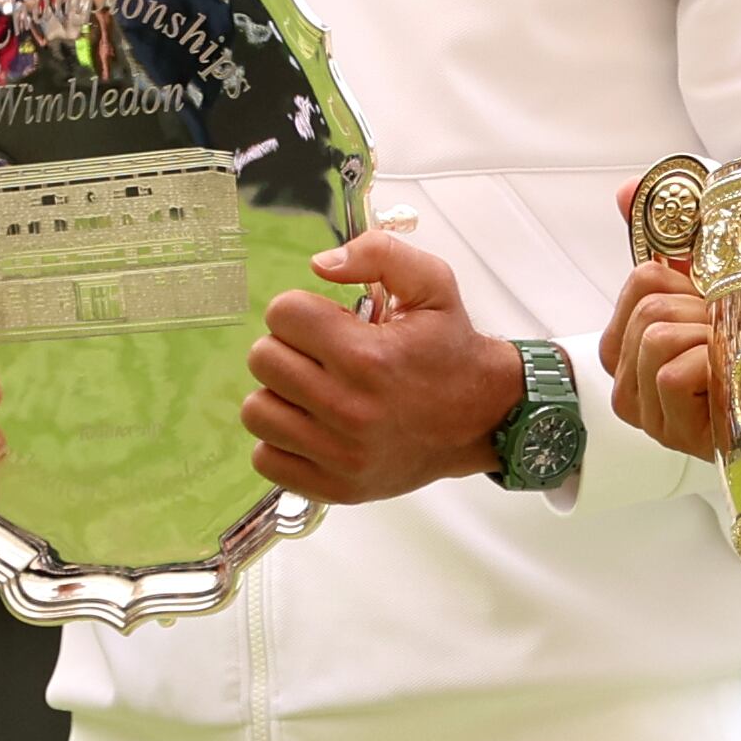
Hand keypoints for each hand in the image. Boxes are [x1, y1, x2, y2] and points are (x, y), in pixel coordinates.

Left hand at [241, 216, 523, 502]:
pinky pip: (266, 458)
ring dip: (279, 394)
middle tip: (321, 354)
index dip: (301, 309)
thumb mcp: (432, 285)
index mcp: (367, 356)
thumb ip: (378, 254)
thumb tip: (319, 264)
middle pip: (263, 360)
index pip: (283, 314)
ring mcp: (340, 454)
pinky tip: (313, 426)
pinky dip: (281, 440)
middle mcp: (349, 408)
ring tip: (314, 390)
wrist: (483, 417)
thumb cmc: (451, 351)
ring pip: (256, 410)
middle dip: (289, 347)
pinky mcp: (335, 486)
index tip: (327, 322)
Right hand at [604, 256, 717, 458]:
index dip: (688, 285)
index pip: (642, 280)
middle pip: (651, 308)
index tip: (711, 308)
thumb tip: (625, 191)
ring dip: (707, 340)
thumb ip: (668, 242)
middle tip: (726, 338)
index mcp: (626, 340)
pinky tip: (726, 382)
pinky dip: (708, 368)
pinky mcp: (666, 428)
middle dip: (701, 314)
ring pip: (657, 337)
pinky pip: (671, 374)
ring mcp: (642, 407)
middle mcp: (624, 375)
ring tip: (727, 359)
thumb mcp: (707, 292)